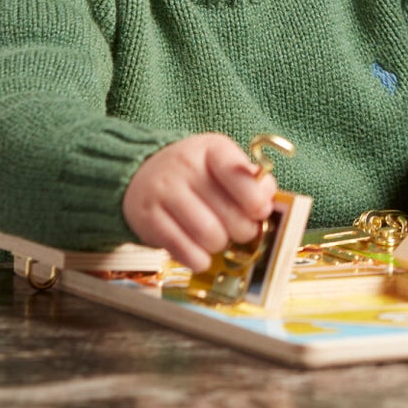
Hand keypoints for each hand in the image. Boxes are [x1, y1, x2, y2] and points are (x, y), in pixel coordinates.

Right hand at [122, 133, 275, 271]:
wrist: (141, 174)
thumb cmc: (195, 173)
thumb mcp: (223, 164)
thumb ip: (250, 181)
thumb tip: (267, 204)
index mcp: (212, 148)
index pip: (241, 176)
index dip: (257, 202)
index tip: (259, 212)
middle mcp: (185, 165)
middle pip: (229, 213)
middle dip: (244, 231)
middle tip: (242, 232)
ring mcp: (163, 191)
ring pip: (208, 235)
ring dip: (221, 246)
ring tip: (219, 239)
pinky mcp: (147, 219)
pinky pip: (183, 250)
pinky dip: (199, 260)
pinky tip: (201, 254)